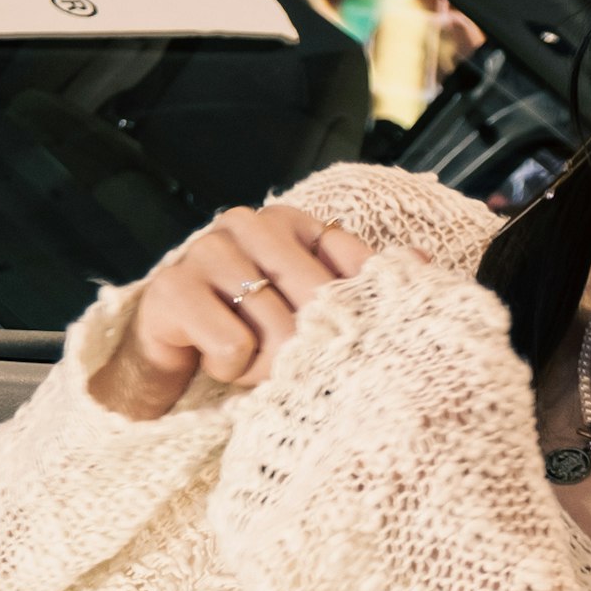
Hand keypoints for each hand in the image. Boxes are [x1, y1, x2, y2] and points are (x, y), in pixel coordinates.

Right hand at [90, 205, 372, 419]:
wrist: (167, 365)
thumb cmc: (246, 335)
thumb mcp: (308, 310)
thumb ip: (360, 286)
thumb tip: (422, 262)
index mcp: (289, 221)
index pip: (349, 258)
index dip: (353, 310)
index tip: (347, 340)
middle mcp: (248, 224)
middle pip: (317, 299)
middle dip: (307, 348)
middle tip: (285, 364)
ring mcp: (207, 251)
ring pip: (277, 327)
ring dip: (266, 364)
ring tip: (247, 362)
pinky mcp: (173, 290)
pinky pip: (233, 345)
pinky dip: (230, 369)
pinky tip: (216, 361)